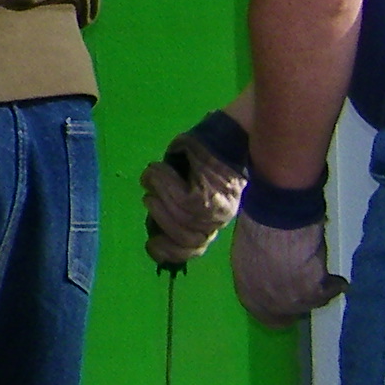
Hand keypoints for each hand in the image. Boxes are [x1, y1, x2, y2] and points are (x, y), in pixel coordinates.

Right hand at [140, 125, 248, 268]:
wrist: (234, 132)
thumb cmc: (209, 153)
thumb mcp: (193, 182)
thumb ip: (178, 201)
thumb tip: (155, 210)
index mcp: (213, 219)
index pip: (192, 249)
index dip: (169, 252)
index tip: (151, 244)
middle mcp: (217, 220)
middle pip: (183, 238)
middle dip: (159, 218)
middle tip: (149, 197)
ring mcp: (215, 210)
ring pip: (176, 215)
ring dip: (157, 192)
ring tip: (153, 174)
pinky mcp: (210, 194)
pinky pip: (176, 196)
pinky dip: (161, 181)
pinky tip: (159, 167)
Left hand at [230, 209, 346, 324]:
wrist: (276, 220)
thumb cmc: (255, 230)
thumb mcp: (246, 257)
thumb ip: (256, 274)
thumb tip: (266, 276)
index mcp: (249, 295)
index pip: (266, 316)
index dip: (279, 309)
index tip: (289, 300)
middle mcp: (271, 304)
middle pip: (292, 311)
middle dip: (299, 300)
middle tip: (308, 287)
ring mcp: (294, 301)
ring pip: (313, 302)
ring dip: (318, 291)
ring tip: (322, 276)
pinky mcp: (315, 292)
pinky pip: (330, 291)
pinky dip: (335, 284)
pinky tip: (337, 278)